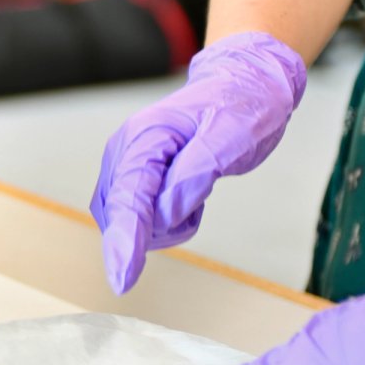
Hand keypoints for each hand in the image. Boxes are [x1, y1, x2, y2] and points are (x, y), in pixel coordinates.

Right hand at [89, 32, 305, 293]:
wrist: (243, 84)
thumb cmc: (239, 107)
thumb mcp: (232, 138)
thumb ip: (196, 176)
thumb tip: (165, 214)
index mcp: (145, 137)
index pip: (129, 198)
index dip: (126, 241)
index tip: (122, 279)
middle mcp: (125, 151)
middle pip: (122, 214)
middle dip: (157, 227)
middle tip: (199, 205)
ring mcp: (125, 165)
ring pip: (128, 220)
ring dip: (165, 223)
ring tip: (198, 194)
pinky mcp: (132, 177)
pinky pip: (138, 216)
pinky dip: (166, 219)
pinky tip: (188, 198)